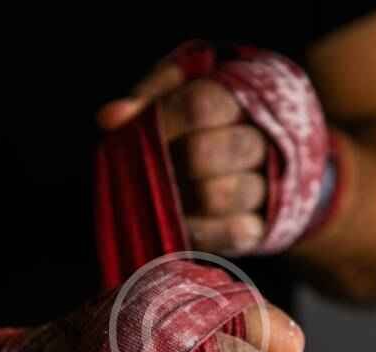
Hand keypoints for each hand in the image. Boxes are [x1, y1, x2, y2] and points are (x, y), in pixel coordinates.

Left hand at [98, 63, 267, 255]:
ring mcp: (266, 187)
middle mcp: (259, 143)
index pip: (200, 106)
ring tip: (160, 197)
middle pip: (204, 153)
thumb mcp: (181, 94)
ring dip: (177, 200)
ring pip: (217, 196)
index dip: (163, 121)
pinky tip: (180, 222)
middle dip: (164, 165)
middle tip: (148, 171)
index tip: (136, 133)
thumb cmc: (205, 124)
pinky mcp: (264, 226)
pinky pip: (233, 233)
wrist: (256, 162)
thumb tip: (109, 119)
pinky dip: (198, 231)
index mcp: (241, 101)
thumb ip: (148, 97)